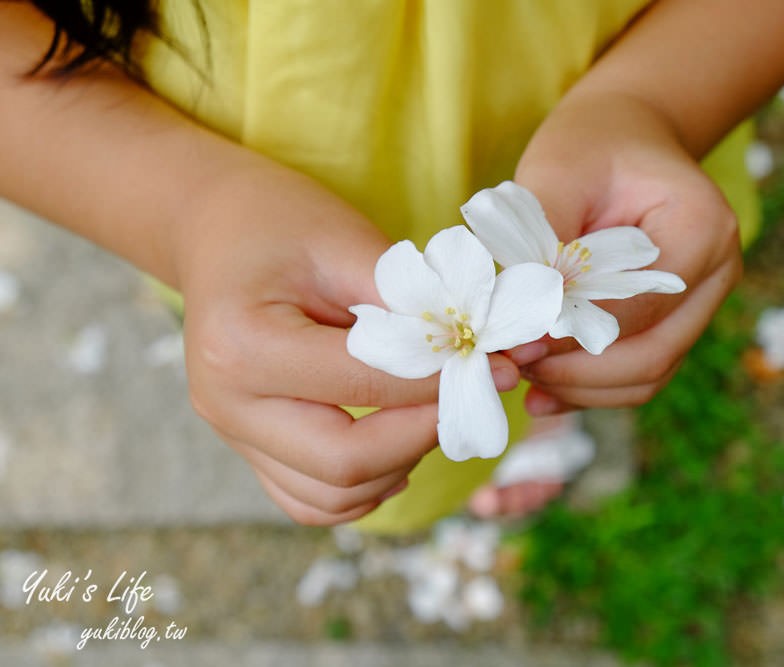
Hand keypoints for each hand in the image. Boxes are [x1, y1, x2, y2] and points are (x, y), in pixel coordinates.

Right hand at [173, 162, 519, 523]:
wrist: (217, 228)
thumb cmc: (279, 221)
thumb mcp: (344, 240)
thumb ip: (409, 303)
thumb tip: (483, 351)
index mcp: (241, 344)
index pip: (363, 386)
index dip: (438, 383)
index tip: (496, 366)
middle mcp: (226, 404)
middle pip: (345, 463)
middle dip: (424, 436)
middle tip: (470, 397)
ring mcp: (231, 434)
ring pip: (333, 497)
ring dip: (399, 465)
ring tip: (432, 413)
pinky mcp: (247, 449)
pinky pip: (312, 501)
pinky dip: (365, 487)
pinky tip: (396, 446)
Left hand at [511, 90, 742, 414]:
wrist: (624, 138)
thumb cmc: (590, 147)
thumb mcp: (557, 173)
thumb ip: (541, 243)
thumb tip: (518, 319)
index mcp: (702, 227)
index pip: (637, 306)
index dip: (574, 336)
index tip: (514, 344)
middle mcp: (715, 274)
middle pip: (651, 356)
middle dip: (577, 374)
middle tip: (512, 365)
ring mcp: (700, 305)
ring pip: (647, 376)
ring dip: (580, 389)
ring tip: (520, 375)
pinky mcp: (674, 323)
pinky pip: (637, 373)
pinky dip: (590, 387)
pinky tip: (542, 389)